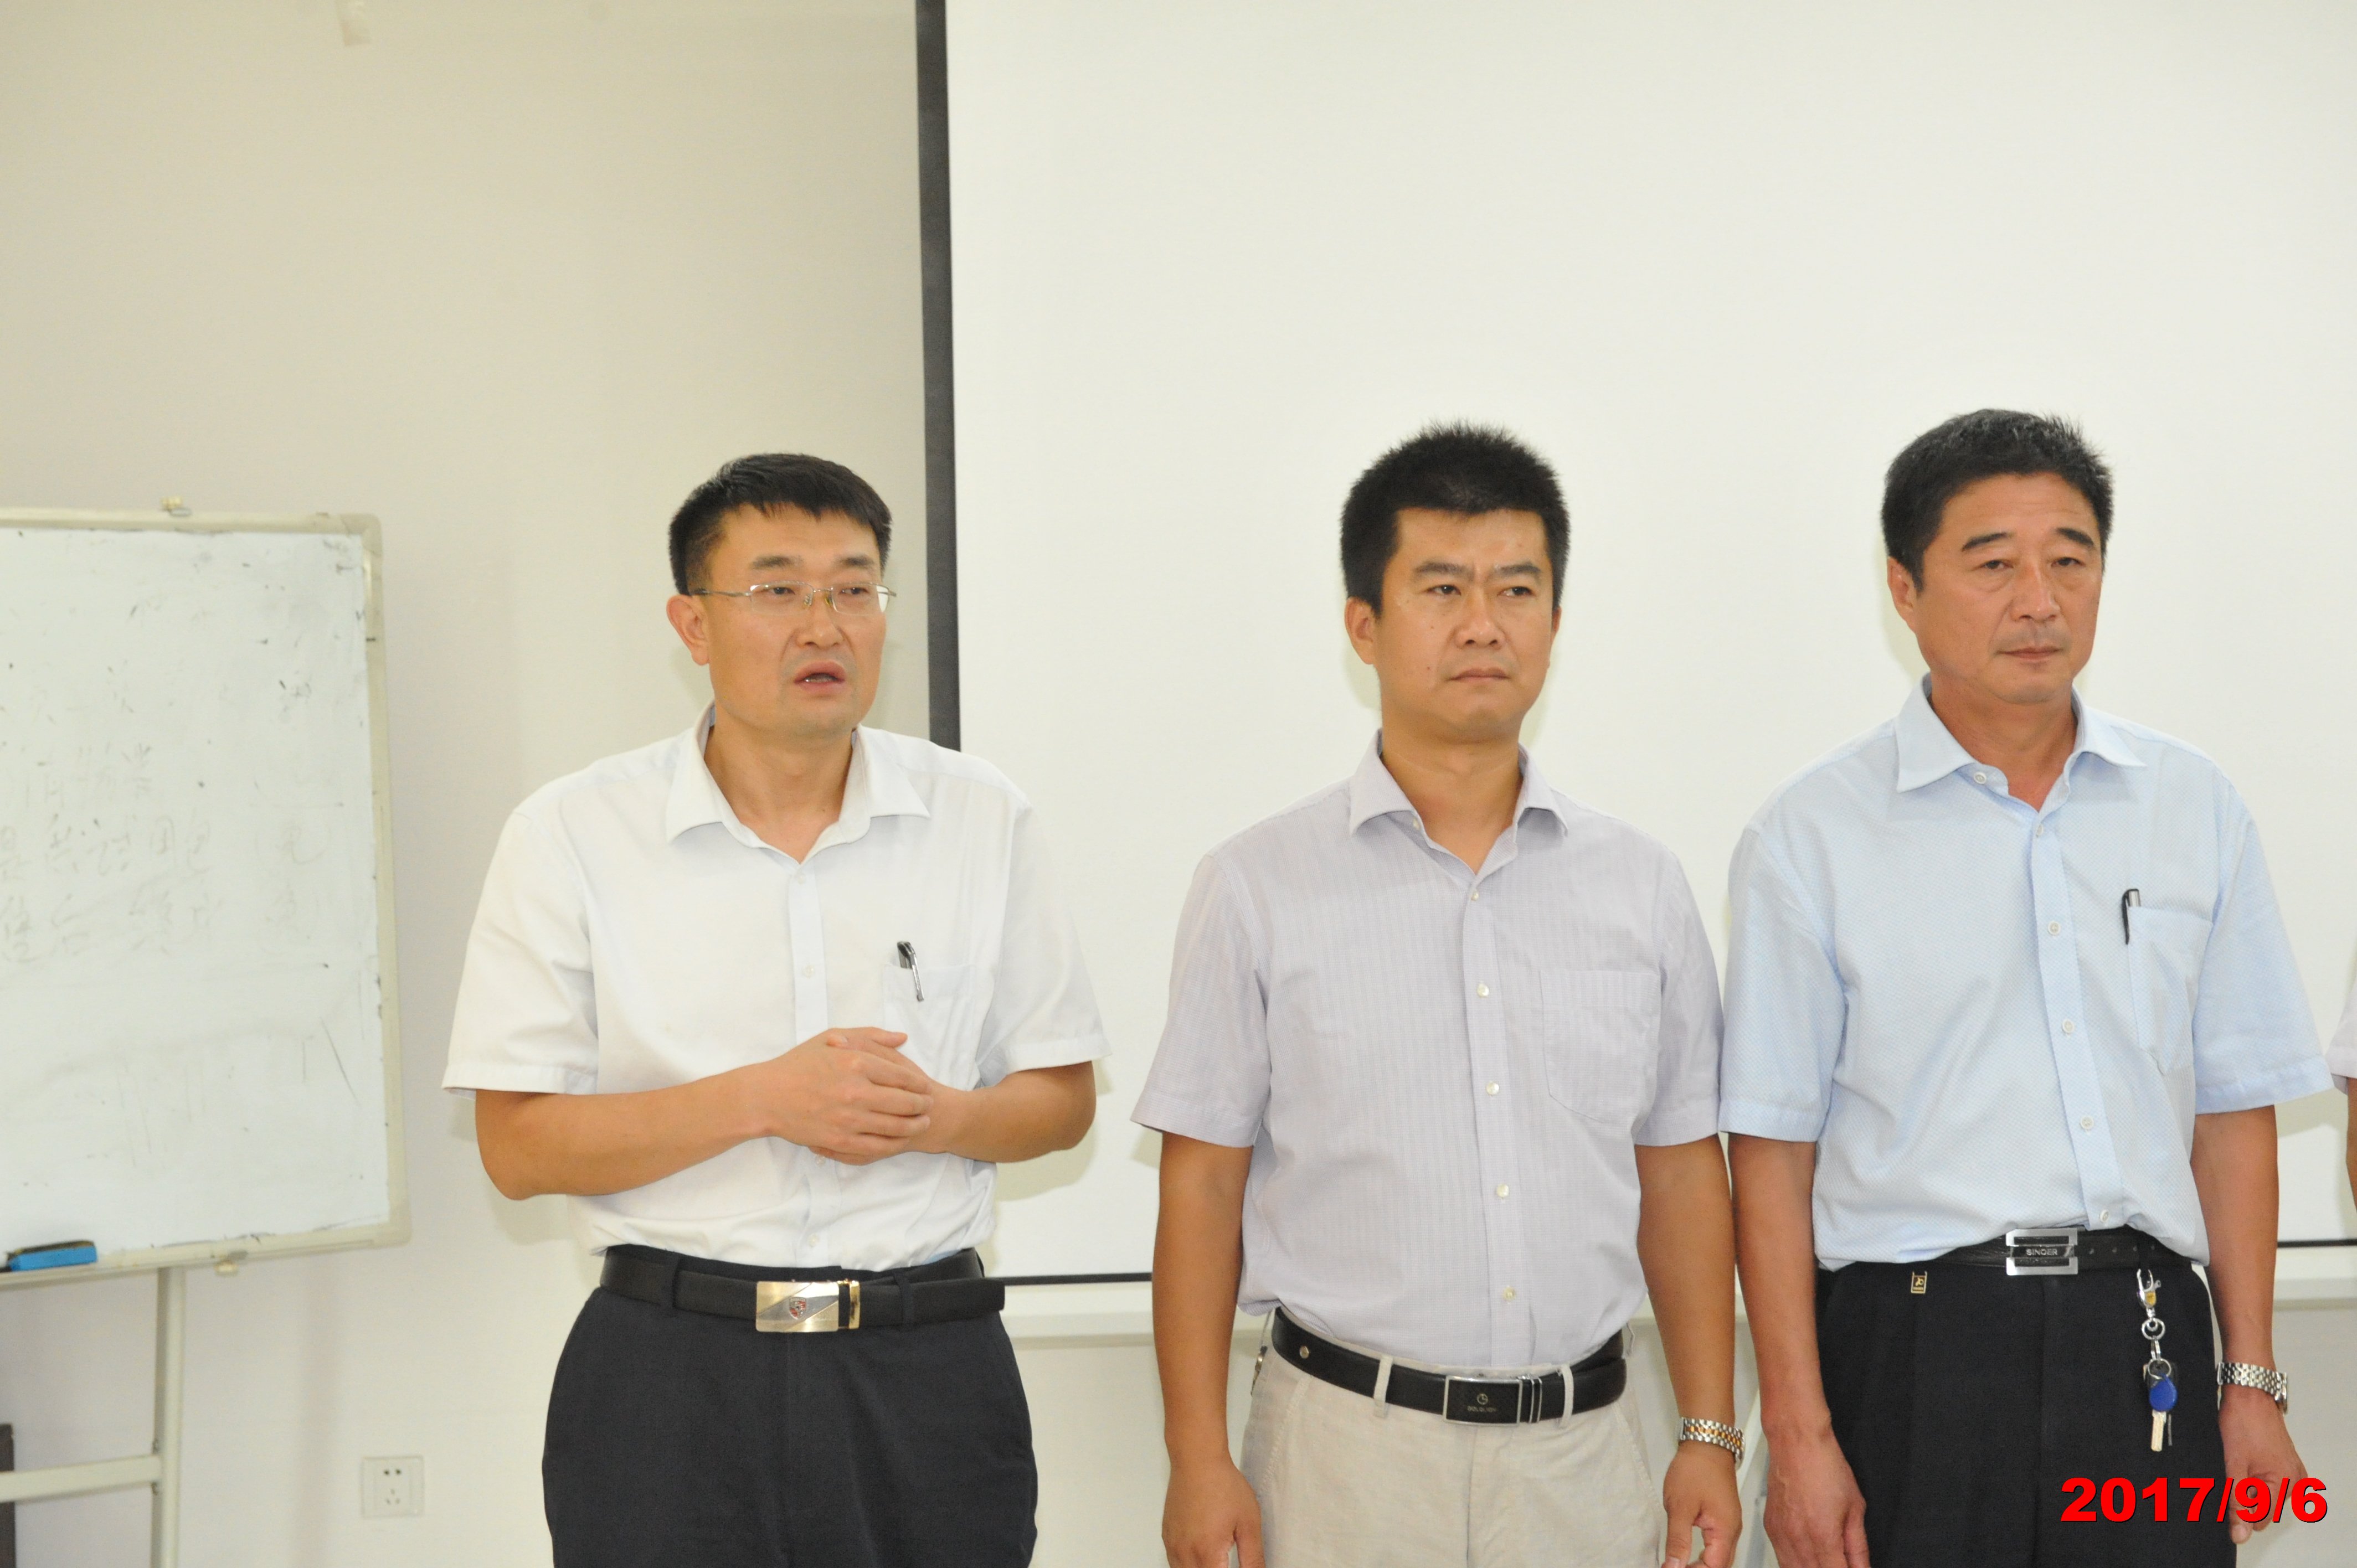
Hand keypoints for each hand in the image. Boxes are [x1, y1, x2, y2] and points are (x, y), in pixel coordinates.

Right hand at [742, 1027, 929, 1161]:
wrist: (766, 1096)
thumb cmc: (798, 1064)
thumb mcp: (831, 1037)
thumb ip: (870, 1035)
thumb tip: (903, 1039)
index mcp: (855, 1062)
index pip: (901, 1076)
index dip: (918, 1084)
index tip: (925, 1087)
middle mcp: (855, 1091)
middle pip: (904, 1102)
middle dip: (922, 1105)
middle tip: (929, 1106)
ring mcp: (848, 1119)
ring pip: (894, 1126)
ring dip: (914, 1125)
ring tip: (922, 1123)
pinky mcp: (839, 1140)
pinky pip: (876, 1146)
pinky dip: (894, 1144)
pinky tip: (901, 1140)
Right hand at [1162, 1454, 1263, 1567]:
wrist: (1197, 1460)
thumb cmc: (1223, 1485)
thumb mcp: (1249, 1523)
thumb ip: (1253, 1558)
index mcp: (1208, 1553)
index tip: (1233, 1564)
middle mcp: (1185, 1553)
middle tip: (1226, 1560)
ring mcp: (1173, 1545)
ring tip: (1216, 1560)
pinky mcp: (1167, 1536)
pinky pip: (1174, 1562)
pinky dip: (1187, 1565)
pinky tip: (1201, 1555)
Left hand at [1663, 1441, 1741, 1567]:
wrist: (1706, 1443)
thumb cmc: (1695, 1469)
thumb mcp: (1680, 1506)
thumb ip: (1678, 1540)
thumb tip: (1674, 1566)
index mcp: (1725, 1530)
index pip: (1714, 1567)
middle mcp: (1732, 1530)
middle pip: (1720, 1564)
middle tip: (1674, 1567)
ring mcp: (1730, 1523)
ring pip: (1720, 1556)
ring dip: (1703, 1564)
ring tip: (1680, 1565)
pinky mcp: (1724, 1517)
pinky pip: (1718, 1544)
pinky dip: (1706, 1553)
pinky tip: (1691, 1554)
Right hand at [1763, 1426, 1868, 1567]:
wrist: (1796, 1441)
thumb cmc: (1824, 1466)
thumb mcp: (1855, 1508)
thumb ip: (1858, 1546)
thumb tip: (1861, 1567)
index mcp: (1822, 1536)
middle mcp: (1798, 1539)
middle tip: (1840, 1562)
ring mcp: (1780, 1535)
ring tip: (1826, 1560)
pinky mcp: (1770, 1528)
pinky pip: (1781, 1558)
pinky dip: (1795, 1564)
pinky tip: (1807, 1558)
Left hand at [2219, 1384, 2303, 1544]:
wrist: (2248, 1393)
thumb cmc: (2243, 1422)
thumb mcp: (2233, 1465)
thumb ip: (2236, 1502)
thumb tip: (2240, 1533)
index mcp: (2285, 1484)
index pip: (2259, 1520)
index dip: (2237, 1512)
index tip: (2223, 1494)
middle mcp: (2294, 1481)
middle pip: (2262, 1508)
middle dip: (2242, 1496)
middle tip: (2230, 1471)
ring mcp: (2291, 1470)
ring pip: (2262, 1494)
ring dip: (2246, 1485)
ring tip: (2236, 1462)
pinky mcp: (2284, 1462)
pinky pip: (2266, 1480)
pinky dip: (2251, 1475)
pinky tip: (2242, 1459)